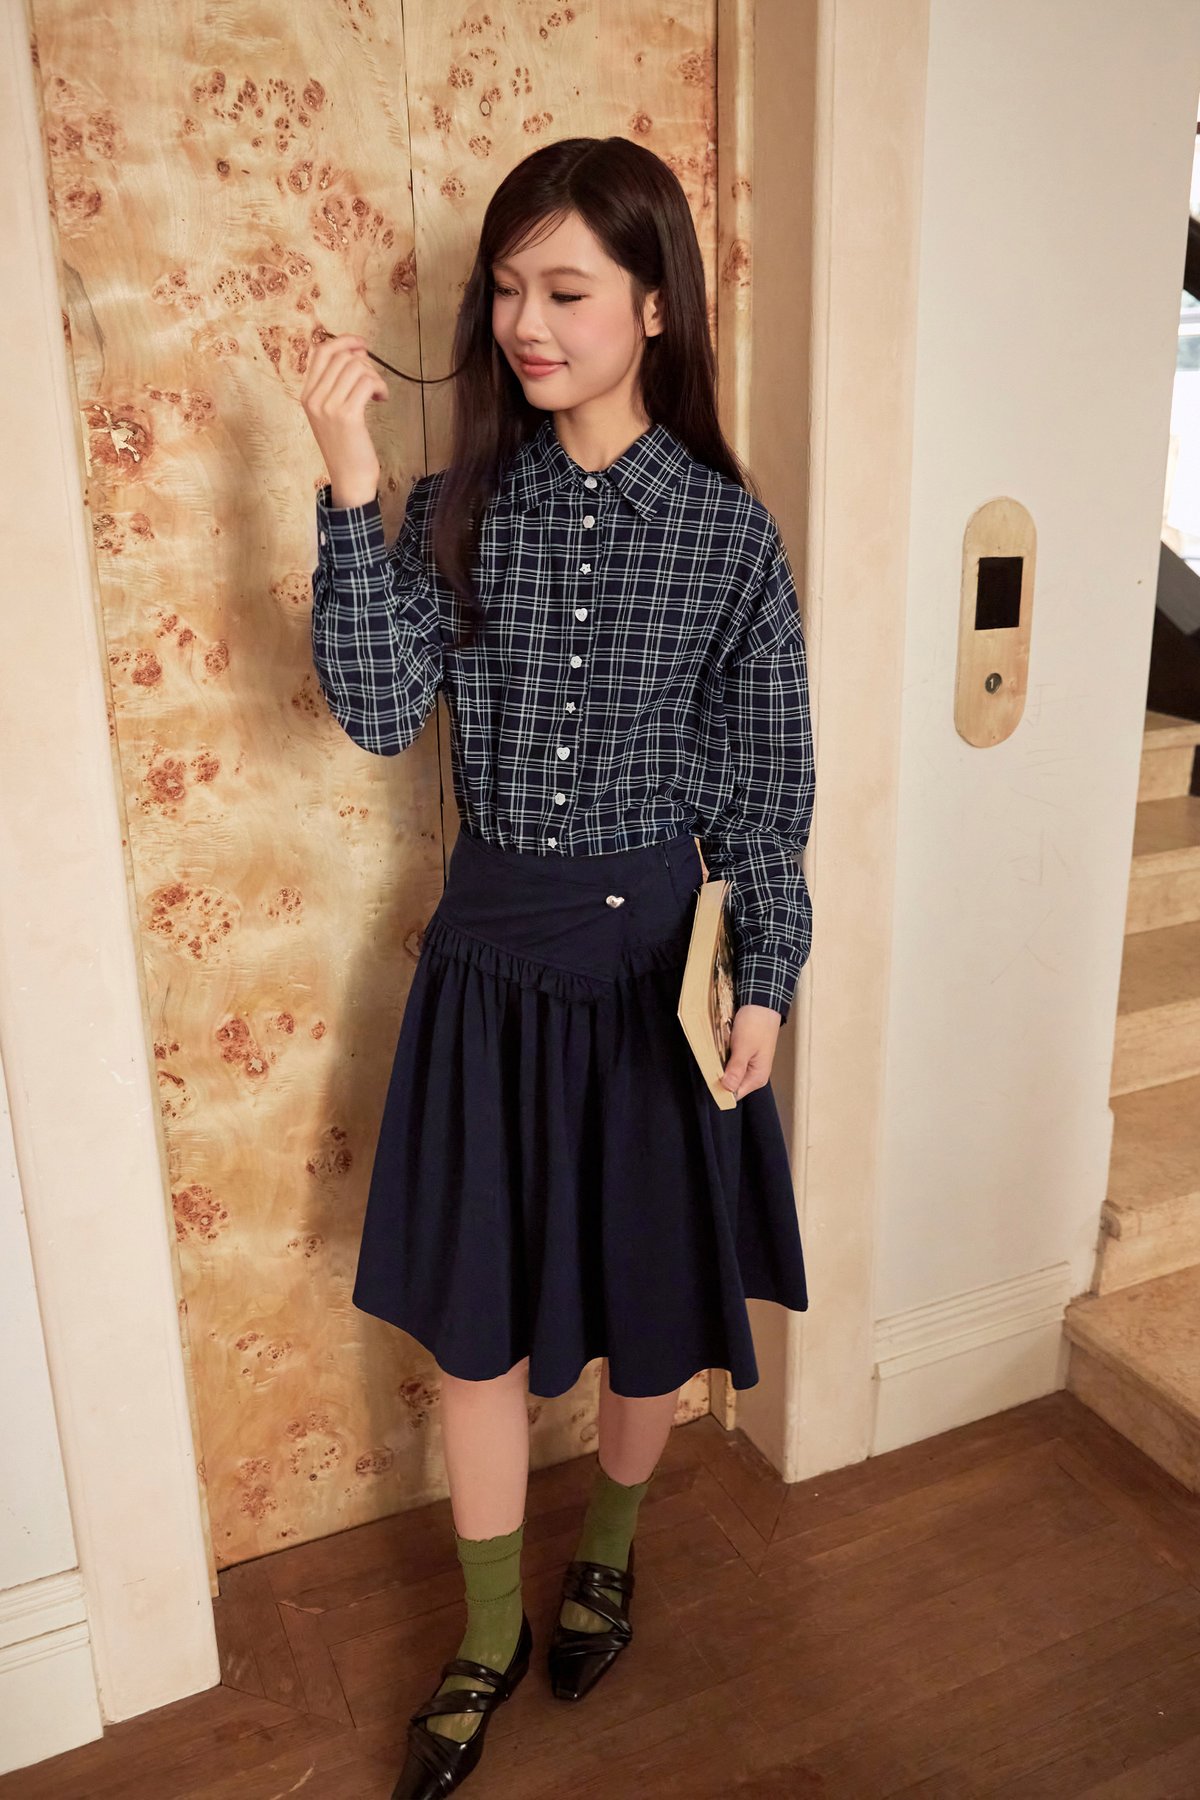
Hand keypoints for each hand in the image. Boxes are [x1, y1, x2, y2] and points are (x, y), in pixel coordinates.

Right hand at [300, 331, 385, 503]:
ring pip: (356, 367)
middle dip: (365, 362)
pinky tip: (382, 399)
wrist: (350, 479)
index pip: (320, 352)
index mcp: (307, 396)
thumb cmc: (346, 447)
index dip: (344, 341)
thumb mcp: (332, 413)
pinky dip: (380, 386)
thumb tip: (356, 352)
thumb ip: (336, 384)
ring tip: (378, 393)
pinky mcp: (348, 416)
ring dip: (375, 376)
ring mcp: (329, 407)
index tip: (362, 345)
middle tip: (374, 381)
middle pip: (342, 356)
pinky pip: (367, 382)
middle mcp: (314, 399)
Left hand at [719, 1003, 781, 1099]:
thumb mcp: (744, 1047)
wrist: (761, 1003)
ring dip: (719, 1066)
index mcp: (757, 1077)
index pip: (734, 1094)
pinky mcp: (743, 1055)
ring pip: (728, 1073)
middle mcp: (754, 1074)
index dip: (720, 1088)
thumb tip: (728, 1088)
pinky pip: (729, 1062)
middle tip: (710, 1062)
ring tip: (715, 1054)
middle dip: (719, 1076)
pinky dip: (722, 1058)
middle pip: (730, 1084)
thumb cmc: (757, 1024)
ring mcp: (748, 1064)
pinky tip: (719, 1049)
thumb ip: (736, 1069)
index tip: (709, 1078)